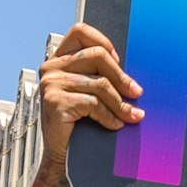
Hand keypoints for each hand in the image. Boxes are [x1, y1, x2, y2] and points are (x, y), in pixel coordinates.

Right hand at [31, 23, 143, 186]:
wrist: (61, 155)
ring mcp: (50, 84)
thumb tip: (131, 75)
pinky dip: (109, 116)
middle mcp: (50, 68)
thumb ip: (98, 75)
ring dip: (120, 103)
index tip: (119, 62)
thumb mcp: (87, 91)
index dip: (103, 42)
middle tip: (136, 93)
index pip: (80, 31)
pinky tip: (115, 125)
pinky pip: (93, 103)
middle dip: (121, 77)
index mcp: (57, 60)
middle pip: (97, 56)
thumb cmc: (78, 123)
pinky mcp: (55, 101)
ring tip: (132, 116)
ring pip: (99, 84)